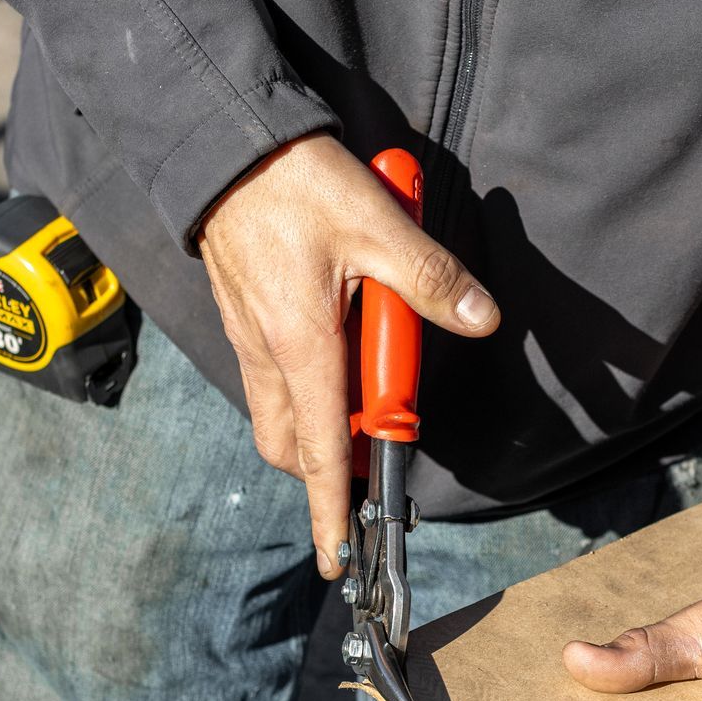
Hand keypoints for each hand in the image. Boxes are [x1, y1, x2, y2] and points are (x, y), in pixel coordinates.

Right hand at [196, 132, 499, 577]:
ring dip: (319, 427)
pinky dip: (305, 388)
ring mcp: (250, 339)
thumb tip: (480, 317)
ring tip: (362, 400)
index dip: (332, 511)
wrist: (221, 142)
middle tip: (375, 456)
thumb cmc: (293, 182)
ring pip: (279, 416)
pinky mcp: (245, 318)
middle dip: (330, 470)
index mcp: (302, 347)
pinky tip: (335, 346)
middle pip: (295, 447)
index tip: (336, 558)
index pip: (323, 452)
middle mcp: (269, 355)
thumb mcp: (378, 226)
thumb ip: (431, 279)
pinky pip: (271, 378)